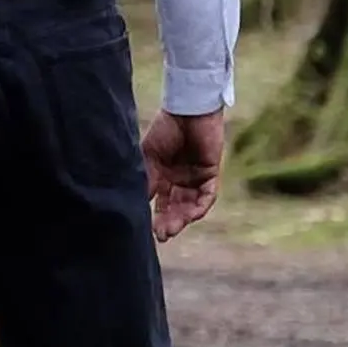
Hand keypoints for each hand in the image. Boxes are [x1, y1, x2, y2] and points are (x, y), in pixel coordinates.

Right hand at [142, 109, 226, 241]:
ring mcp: (195, 178)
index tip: (146, 231)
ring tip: (171, 229)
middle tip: (161, 235)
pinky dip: (200, 206)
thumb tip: (137, 203)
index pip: (158, 203)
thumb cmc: (165, 129)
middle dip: (168, 223)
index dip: (153, 218)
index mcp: (162, 177)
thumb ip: (147, 179)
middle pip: (175, 208)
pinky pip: (207, 196)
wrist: (187, 111)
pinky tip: (191, 215)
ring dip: (182, 219)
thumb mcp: (149, 157)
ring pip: (190, 205)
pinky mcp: (211, 174)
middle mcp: (179, 181)